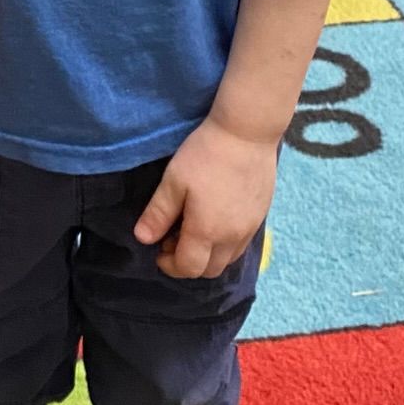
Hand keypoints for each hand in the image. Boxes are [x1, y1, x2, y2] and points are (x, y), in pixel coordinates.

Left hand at [133, 118, 278, 279]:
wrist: (247, 133)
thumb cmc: (205, 154)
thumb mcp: (174, 181)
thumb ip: (158, 214)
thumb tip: (142, 239)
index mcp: (207, 231)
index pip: (188, 268)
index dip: (169, 265)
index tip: (158, 248)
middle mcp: (232, 238)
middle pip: (210, 271)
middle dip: (188, 263)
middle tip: (173, 238)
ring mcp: (250, 229)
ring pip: (227, 260)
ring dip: (208, 255)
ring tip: (194, 228)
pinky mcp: (261, 217)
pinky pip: (240, 245)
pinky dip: (224, 245)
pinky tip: (215, 219)